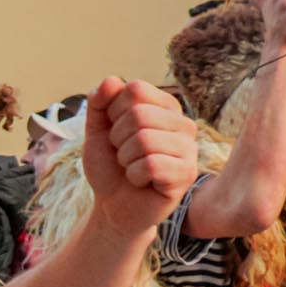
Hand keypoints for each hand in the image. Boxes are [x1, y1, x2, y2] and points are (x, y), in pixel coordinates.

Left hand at [79, 76, 197, 234]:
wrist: (114, 206)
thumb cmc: (110, 166)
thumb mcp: (97, 131)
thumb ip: (99, 104)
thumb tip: (111, 80)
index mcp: (165, 106)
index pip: (135, 89)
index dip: (113, 113)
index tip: (115, 132)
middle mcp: (183, 123)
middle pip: (139, 114)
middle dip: (117, 139)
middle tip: (123, 155)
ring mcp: (189, 148)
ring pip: (144, 140)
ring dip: (126, 159)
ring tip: (132, 167)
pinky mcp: (187, 174)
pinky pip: (151, 165)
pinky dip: (134, 176)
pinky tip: (141, 181)